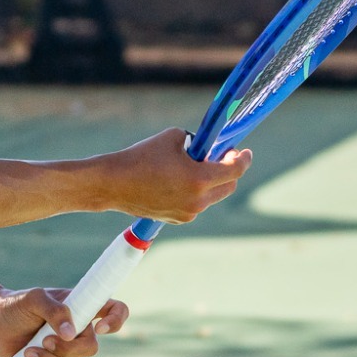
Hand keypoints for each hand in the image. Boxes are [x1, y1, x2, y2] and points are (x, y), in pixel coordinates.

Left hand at [0, 285, 130, 356]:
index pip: (115, 310)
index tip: (98, 327)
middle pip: (91, 347)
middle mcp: (79, 327)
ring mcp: (67, 347)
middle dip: (68, 349)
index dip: (116, 320)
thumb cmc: (15, 305)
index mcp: (81, 306)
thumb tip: (70, 333)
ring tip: (28, 351)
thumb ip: (54, 311)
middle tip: (44, 341)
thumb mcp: (33, 299)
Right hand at [100, 128, 250, 222]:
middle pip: (229, 186)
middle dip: (229, 170)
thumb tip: (210, 147)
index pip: (235, 171)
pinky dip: (197, 191)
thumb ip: (199, 142)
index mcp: (199, 179)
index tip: (244, 151)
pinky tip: (181, 180)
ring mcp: (187, 213)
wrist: (112, 183)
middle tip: (220, 155)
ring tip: (195, 165)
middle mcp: (197, 200)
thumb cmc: (141, 156)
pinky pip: (197, 204)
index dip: (243, 159)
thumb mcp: (175, 137)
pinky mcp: (177, 219)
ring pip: (213, 196)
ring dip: (212, 181)